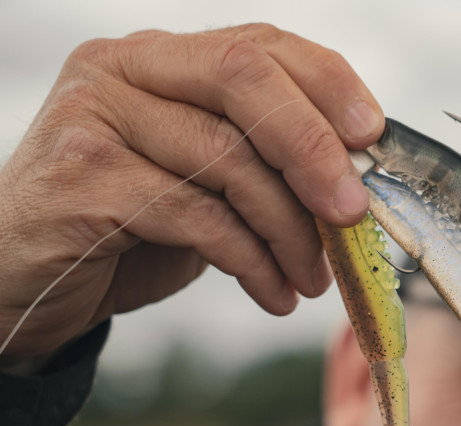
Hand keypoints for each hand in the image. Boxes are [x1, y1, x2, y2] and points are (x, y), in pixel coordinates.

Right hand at [0, 23, 382, 370]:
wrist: (25, 279)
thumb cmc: (126, 226)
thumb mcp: (201, 181)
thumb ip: (259, 162)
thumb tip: (355, 184)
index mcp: (159, 58)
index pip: (258, 44)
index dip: (327, 83)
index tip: (372, 137)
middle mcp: (121, 70)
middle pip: (244, 80)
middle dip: (314, 149)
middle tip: (353, 214)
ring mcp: (94, 120)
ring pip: (228, 159)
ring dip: (290, 231)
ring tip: (313, 277)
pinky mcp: (84, 182)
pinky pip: (197, 217)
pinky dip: (251, 261)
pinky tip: (273, 291)